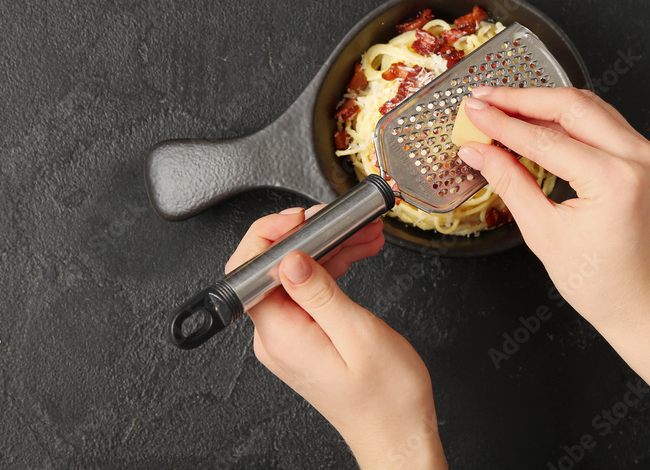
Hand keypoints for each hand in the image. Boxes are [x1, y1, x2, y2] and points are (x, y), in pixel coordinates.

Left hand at [225, 207, 446, 469]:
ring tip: (364, 233)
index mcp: (281, 335)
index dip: (270, 235)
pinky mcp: (305, 338)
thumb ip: (320, 292)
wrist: (398, 433)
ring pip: (297, 276)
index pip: (250, 271)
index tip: (302, 217)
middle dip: (311, 234)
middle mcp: (277, 337)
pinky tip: (358, 253)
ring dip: (329, 248)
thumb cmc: (386, 397)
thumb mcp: (358, 333)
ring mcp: (290, 338)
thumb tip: (288, 258)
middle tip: (345, 220)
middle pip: (274, 268)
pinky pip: (310, 292)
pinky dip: (334, 269)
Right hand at [456, 87, 649, 341]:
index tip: (474, 112)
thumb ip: (509, 182)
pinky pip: (602, 121)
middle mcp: (636, 159)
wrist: (642, 304)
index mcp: (613, 180)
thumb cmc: (600, 283)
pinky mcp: (644, 157)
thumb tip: (479, 151)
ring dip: (544, 102)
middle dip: (522, 99)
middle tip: (484, 98)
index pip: (545, 139)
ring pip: (588, 106)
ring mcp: (645, 154)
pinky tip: (537, 118)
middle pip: (570, 106)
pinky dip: (567, 115)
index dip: (502, 123)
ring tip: (504, 104)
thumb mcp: (543, 233)